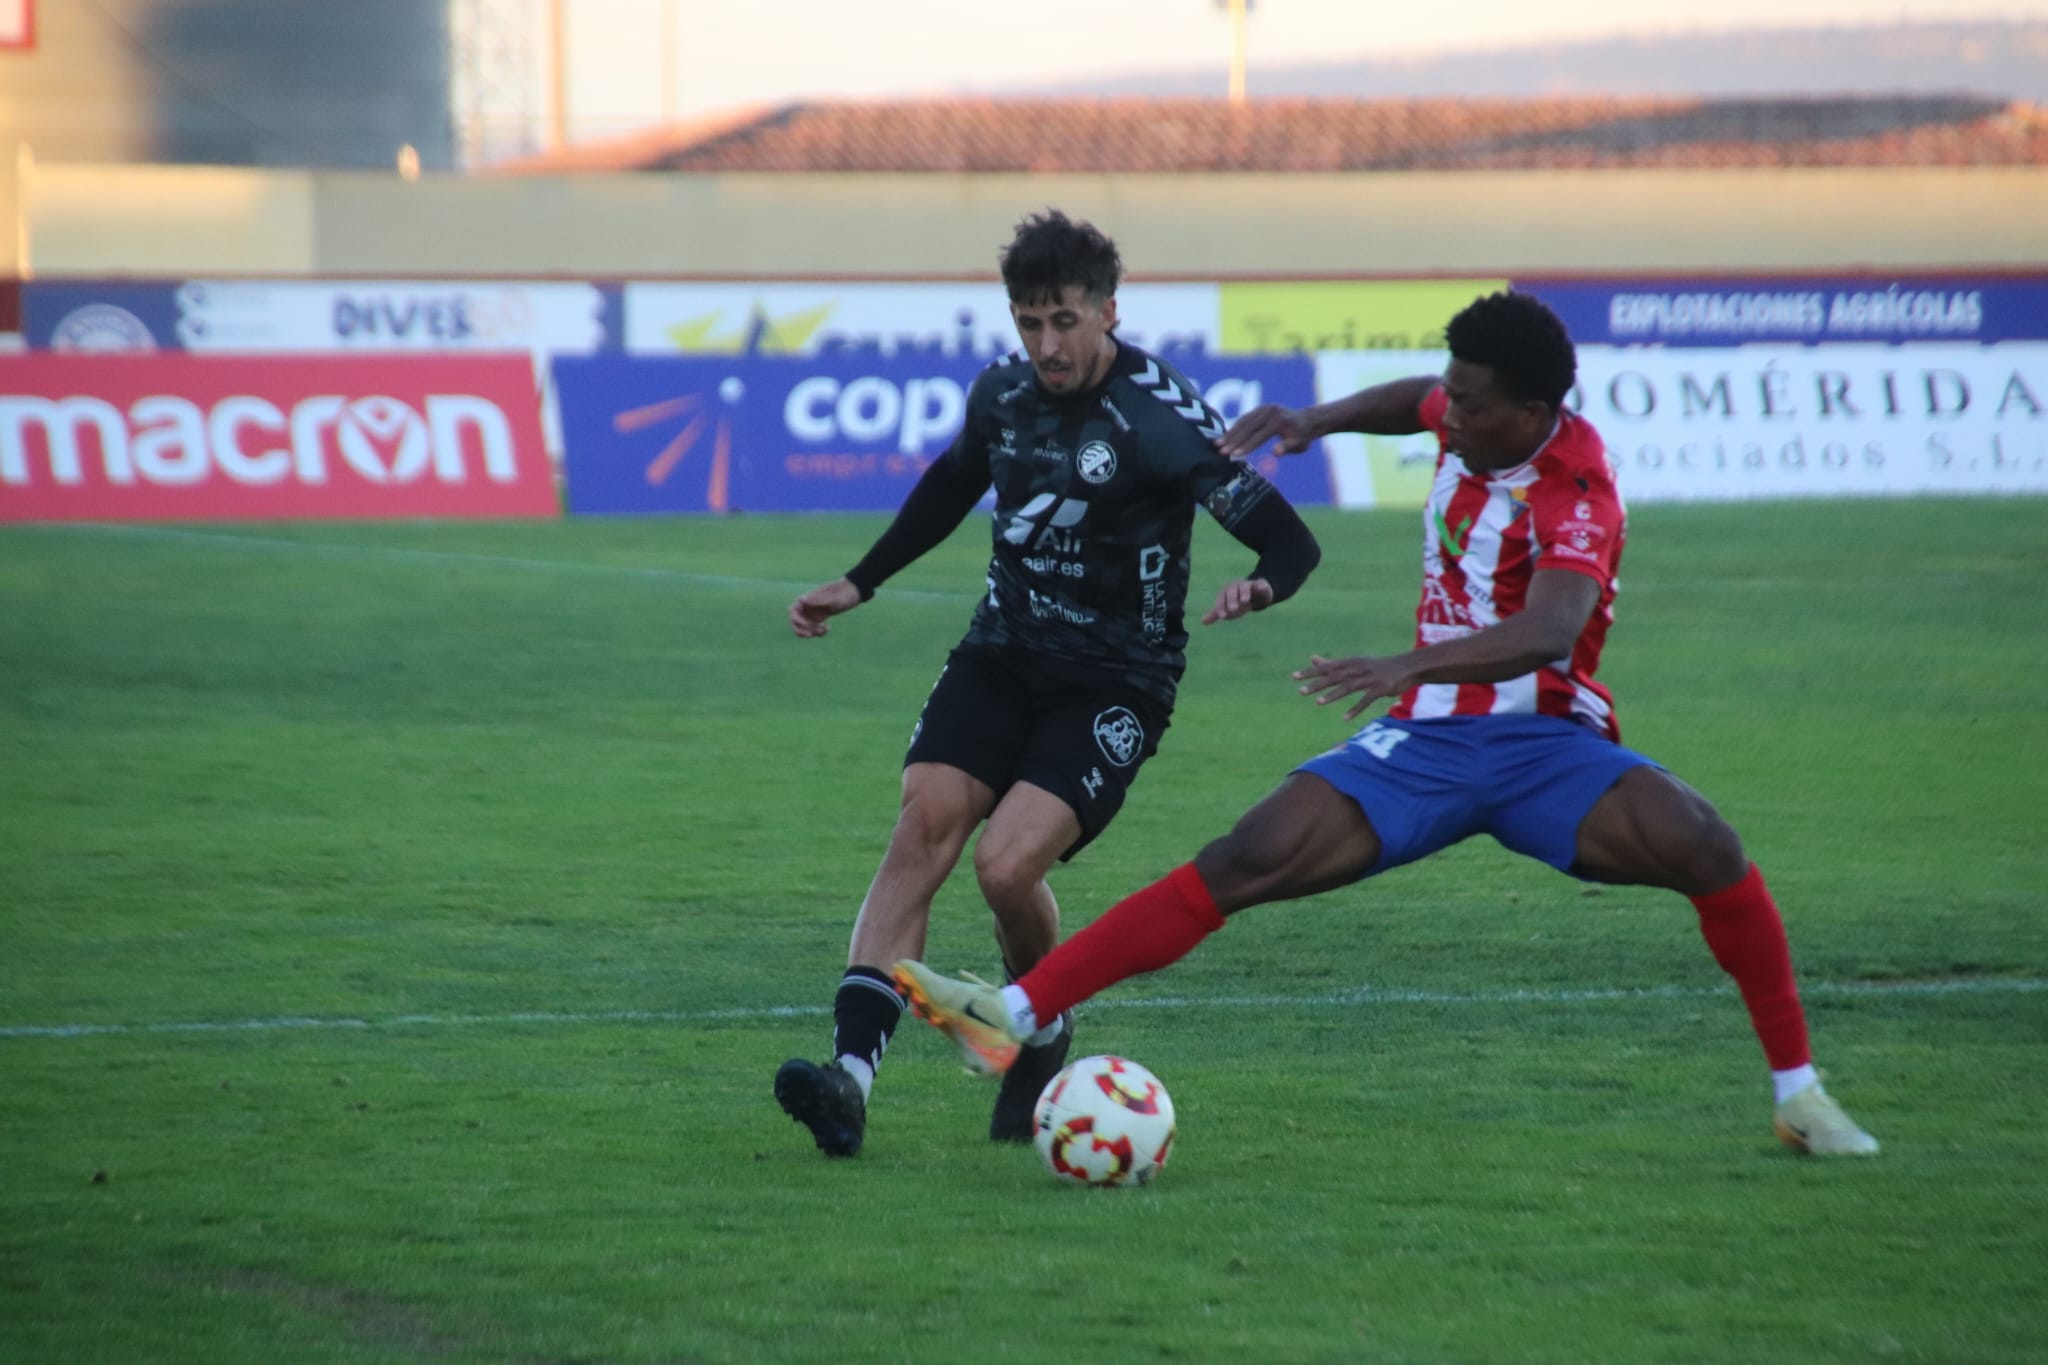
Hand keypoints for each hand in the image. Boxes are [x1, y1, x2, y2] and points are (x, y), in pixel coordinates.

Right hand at [790, 578, 862, 637]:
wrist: (855, 591)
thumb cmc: (844, 592)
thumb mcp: (833, 598)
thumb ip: (817, 599)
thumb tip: (800, 599)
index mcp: (808, 599)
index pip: (793, 611)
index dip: (797, 621)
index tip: (809, 626)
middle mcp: (808, 606)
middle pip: (795, 621)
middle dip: (801, 630)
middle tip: (813, 634)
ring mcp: (814, 612)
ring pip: (803, 626)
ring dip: (809, 632)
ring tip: (823, 631)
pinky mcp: (820, 617)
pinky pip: (812, 627)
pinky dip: (817, 632)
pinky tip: (827, 630)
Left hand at [1201, 577, 1274, 624]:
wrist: (1255, 592)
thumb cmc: (1238, 601)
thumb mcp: (1227, 607)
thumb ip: (1216, 613)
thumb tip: (1203, 622)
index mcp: (1226, 592)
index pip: (1221, 599)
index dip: (1221, 607)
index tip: (1222, 616)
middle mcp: (1235, 586)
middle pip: (1231, 591)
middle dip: (1231, 600)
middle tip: (1233, 609)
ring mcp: (1248, 585)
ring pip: (1244, 587)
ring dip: (1244, 593)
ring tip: (1245, 600)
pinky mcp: (1259, 585)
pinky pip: (1260, 584)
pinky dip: (1261, 585)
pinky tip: (1262, 587)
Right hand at [1219, 404, 1315, 458]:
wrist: (1306, 420)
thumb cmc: (1302, 436)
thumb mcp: (1299, 444)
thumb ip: (1287, 447)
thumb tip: (1275, 452)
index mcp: (1279, 421)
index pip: (1259, 435)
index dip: (1247, 446)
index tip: (1235, 455)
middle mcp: (1270, 412)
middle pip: (1248, 427)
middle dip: (1233, 440)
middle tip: (1221, 451)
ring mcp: (1263, 408)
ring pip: (1243, 422)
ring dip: (1230, 434)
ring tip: (1218, 445)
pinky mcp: (1259, 409)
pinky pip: (1244, 419)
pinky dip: (1234, 428)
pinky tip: (1225, 437)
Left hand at [1293, 653, 1414, 720]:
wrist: (1407, 667)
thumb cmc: (1376, 666)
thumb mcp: (1355, 662)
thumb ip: (1332, 663)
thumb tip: (1312, 659)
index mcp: (1350, 662)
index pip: (1327, 667)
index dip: (1311, 672)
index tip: (1294, 677)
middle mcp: (1358, 668)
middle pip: (1335, 676)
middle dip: (1318, 684)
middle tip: (1301, 691)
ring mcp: (1369, 678)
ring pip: (1348, 687)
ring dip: (1333, 695)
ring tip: (1318, 703)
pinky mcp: (1380, 688)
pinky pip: (1366, 700)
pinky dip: (1355, 709)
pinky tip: (1344, 718)